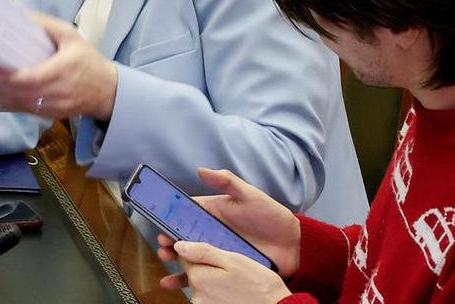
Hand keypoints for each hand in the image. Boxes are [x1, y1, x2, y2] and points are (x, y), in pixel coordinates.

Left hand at [0, 14, 118, 119]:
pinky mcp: (53, 115)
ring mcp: (56, 107)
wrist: (108, 90)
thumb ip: (46, 25)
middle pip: (23, 94)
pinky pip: (27, 111)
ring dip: (0, 98)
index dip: (10, 79)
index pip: (33, 78)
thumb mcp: (71, 35)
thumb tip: (20, 15)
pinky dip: (10, 104)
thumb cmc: (87, 60)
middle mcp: (59, 92)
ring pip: (23, 106)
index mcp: (64, 70)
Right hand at [155, 168, 301, 278]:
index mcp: (212, 213)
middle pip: (183, 235)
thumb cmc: (271, 215)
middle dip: (169, 240)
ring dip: (175, 259)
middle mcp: (211, 232)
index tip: (160, 222)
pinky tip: (179, 283)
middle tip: (163, 245)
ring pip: (191, 256)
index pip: (185, 214)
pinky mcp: (226, 268)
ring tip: (167, 261)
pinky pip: (206, 274)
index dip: (170, 217)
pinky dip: (190, 279)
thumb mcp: (250, 195)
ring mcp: (218, 251)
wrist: (294, 245)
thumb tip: (201, 170)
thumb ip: (227, 181)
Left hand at [158, 239, 288, 302]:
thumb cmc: (260, 286)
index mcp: (199, 278)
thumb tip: (178, 246)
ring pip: (201, 284)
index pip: (184, 256)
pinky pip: (209, 296)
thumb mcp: (234, 260)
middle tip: (224, 262)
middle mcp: (197, 295)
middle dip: (203, 264)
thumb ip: (204, 252)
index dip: (193, 247)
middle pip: (192, 271)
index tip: (203, 243)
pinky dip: (217, 290)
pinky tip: (232, 288)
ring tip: (232, 278)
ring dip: (211, 278)